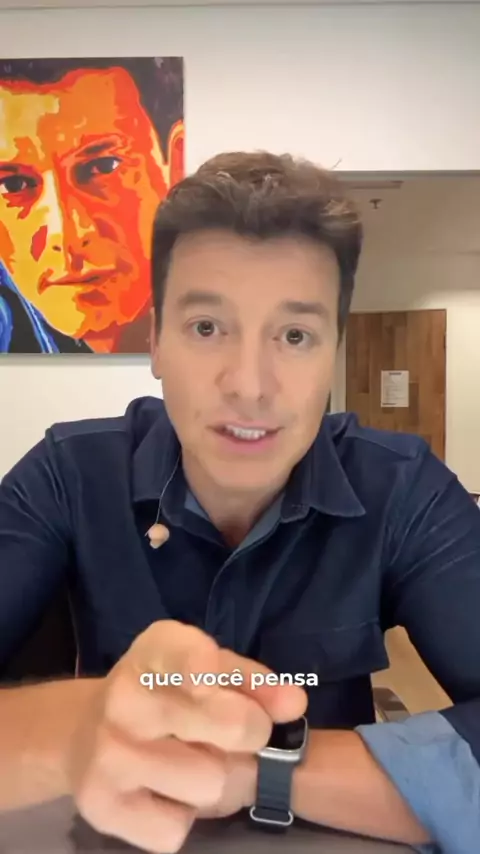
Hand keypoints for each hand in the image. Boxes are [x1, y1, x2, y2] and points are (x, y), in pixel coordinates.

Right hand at [68, 621, 305, 852]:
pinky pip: (176, 829)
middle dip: (248, 732)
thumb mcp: (209, 671)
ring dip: (213, 780)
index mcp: (155, 652)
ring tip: (186, 760)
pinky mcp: (100, 806)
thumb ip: (254, 684)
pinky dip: (180, 817)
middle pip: (229, 725)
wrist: (83, 734)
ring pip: (211, 783)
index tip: (205, 671)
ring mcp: (107, 753)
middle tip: (229, 733)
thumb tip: (294, 704)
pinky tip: (159, 791)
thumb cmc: (167, 695)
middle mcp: (124, 697)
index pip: (179, 655)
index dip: (198, 665)